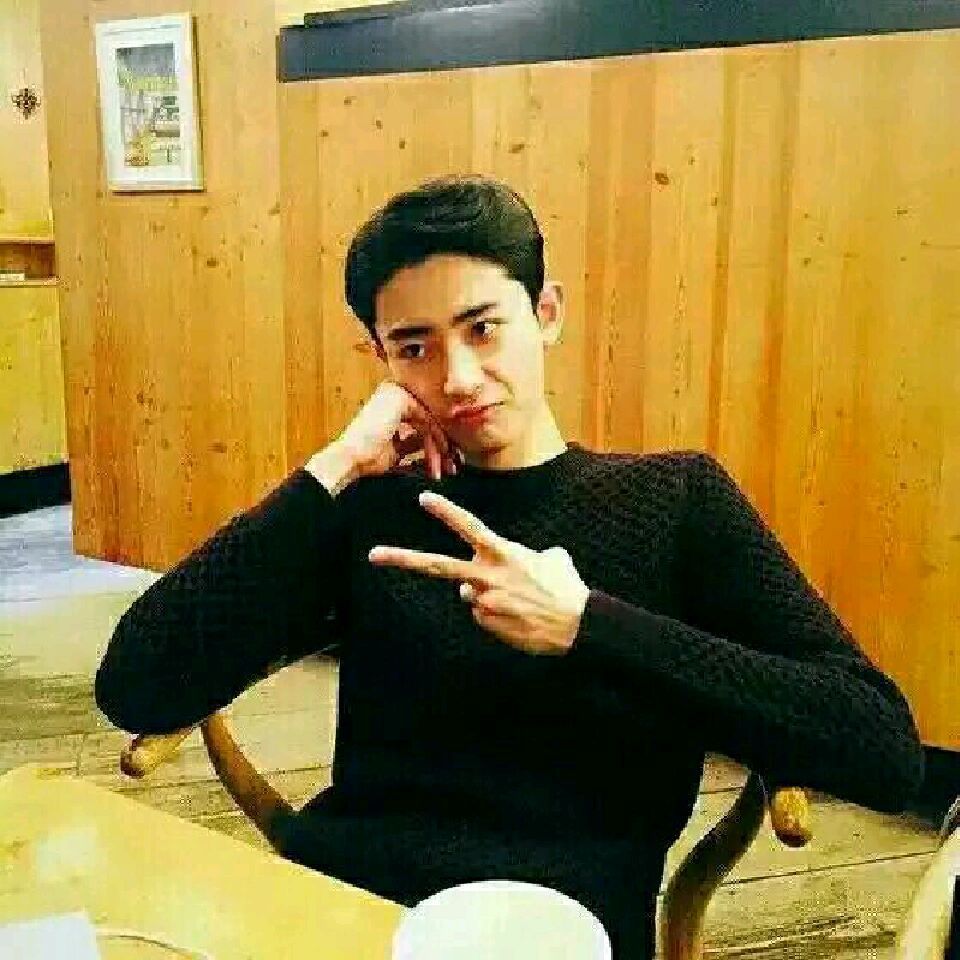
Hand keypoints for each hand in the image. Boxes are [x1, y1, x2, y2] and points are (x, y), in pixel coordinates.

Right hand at [336, 380, 461, 481]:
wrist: (351, 460)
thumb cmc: (368, 458)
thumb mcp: (398, 448)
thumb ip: (416, 442)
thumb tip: (440, 445)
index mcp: (392, 401)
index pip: (424, 419)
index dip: (437, 441)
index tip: (448, 461)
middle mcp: (394, 392)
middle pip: (429, 419)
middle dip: (443, 446)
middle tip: (452, 466)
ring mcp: (397, 393)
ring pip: (430, 421)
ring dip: (438, 448)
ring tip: (442, 469)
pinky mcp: (400, 399)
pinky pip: (426, 421)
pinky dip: (433, 442)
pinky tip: (435, 460)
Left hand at [368, 491, 589, 655]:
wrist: (579, 625)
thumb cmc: (566, 588)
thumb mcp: (550, 558)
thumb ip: (521, 557)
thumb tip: (499, 572)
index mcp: (502, 554)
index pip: (469, 527)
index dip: (445, 512)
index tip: (423, 499)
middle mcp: (486, 576)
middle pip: (437, 566)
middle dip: (402, 559)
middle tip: (373, 555)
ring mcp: (483, 602)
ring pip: (471, 595)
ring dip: (490, 596)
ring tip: (522, 603)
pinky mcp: (486, 624)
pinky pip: (482, 615)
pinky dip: (497, 616)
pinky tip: (520, 618)